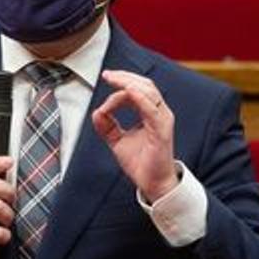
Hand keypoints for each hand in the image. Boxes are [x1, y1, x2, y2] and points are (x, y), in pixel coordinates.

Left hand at [91, 69, 177, 202]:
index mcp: (151, 113)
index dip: (121, 83)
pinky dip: (140, 98)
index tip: (104, 82)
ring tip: (114, 79)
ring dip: (129, 83)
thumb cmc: (141, 162)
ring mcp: (162, 120)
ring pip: (148, 92)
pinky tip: (128, 91)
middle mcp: (159, 113)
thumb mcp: (118, 141)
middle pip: (145, 85)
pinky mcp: (162, 130)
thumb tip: (96, 112)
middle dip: (124, 77)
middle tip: (107, 75)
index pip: (137, 89)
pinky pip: (152, 109)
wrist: (153, 184)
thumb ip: (107, 126)